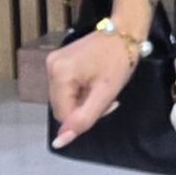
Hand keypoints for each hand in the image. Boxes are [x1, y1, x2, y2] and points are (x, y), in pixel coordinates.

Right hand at [46, 32, 135, 147]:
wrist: (125, 32)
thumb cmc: (119, 61)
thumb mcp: (105, 94)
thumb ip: (83, 119)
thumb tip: (59, 142)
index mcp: (59, 75)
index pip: (63, 116)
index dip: (84, 116)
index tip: (105, 102)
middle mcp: (50, 67)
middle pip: (61, 107)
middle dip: (83, 107)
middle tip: (104, 94)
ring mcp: (52, 62)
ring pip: (63, 98)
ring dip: (82, 99)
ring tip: (100, 85)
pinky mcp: (57, 60)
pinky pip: (64, 87)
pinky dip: (79, 90)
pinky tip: (93, 80)